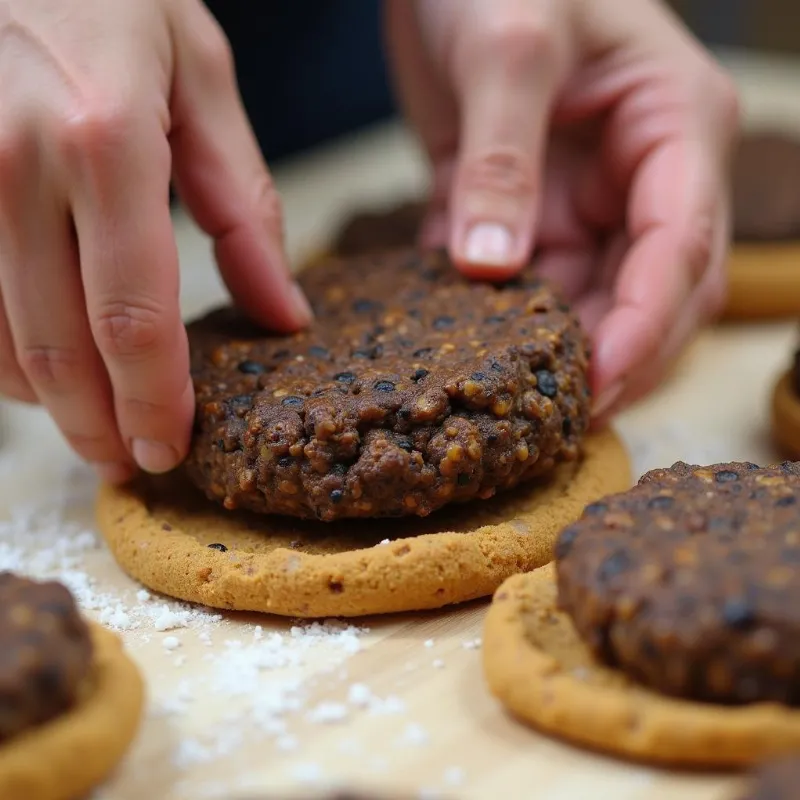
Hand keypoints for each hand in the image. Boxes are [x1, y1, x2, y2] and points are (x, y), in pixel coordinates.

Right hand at [0, 0, 310, 480]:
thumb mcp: (200, 79)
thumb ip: (243, 205)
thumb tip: (283, 313)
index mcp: (104, 146)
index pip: (134, 318)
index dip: (153, 400)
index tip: (171, 449)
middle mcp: (13, 168)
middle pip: (57, 347)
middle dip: (97, 424)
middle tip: (132, 465)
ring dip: (47, 402)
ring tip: (94, 426)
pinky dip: (0, 354)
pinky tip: (36, 370)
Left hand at [384, 0, 739, 421]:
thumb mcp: (507, 48)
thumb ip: (501, 160)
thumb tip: (490, 267)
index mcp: (673, 127)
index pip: (682, 244)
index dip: (648, 322)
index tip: (601, 380)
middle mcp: (640, 176)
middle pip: (655, 292)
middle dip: (618, 355)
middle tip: (563, 414)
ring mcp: (583, 200)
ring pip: (590, 299)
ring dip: (559, 349)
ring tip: (515, 395)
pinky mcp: (525, 212)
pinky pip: (522, 283)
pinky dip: (499, 318)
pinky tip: (467, 346)